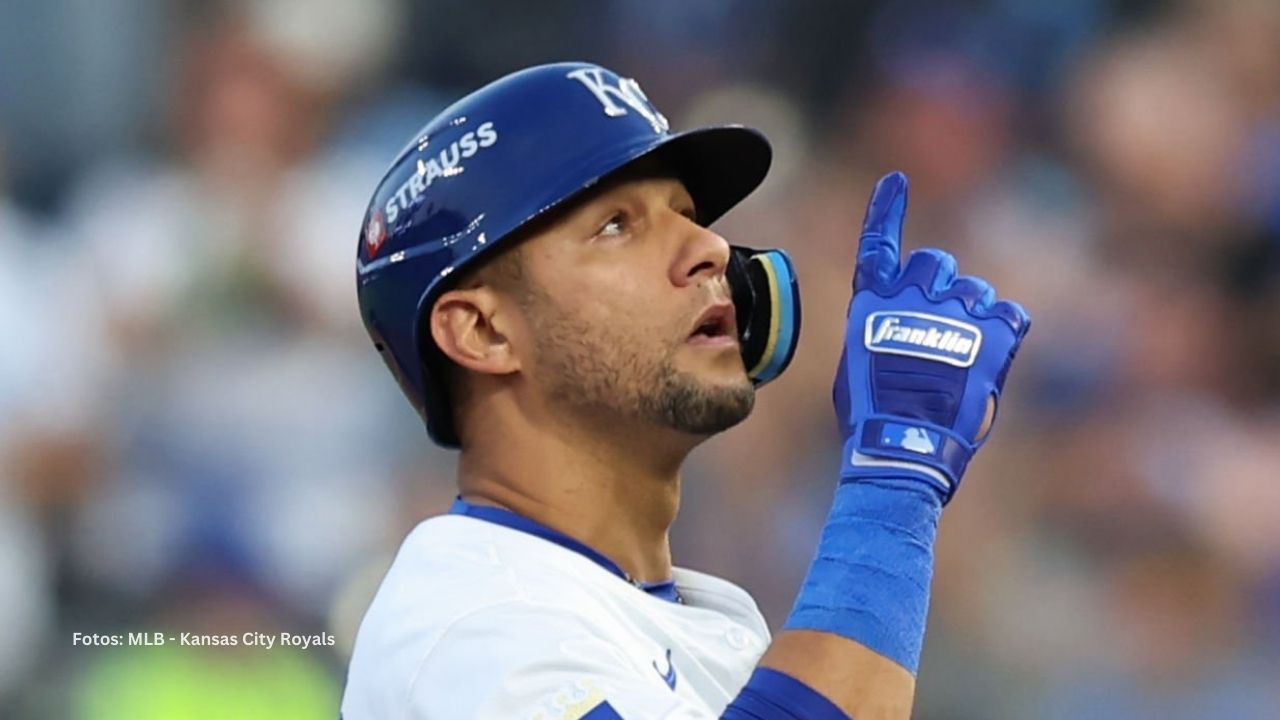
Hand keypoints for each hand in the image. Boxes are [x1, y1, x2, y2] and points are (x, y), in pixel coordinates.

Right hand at [834, 172, 1029, 503]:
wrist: (906, 444)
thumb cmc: (873, 417)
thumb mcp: (857, 366)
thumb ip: (879, 332)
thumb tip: (898, 331)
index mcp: (872, 303)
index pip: (878, 244)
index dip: (886, 211)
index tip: (896, 181)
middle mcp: (913, 295)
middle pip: (936, 263)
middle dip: (941, 287)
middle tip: (943, 328)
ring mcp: (956, 310)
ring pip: (976, 292)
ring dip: (973, 318)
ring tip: (963, 364)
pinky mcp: (996, 331)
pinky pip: (1011, 315)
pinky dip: (1004, 336)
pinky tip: (988, 365)